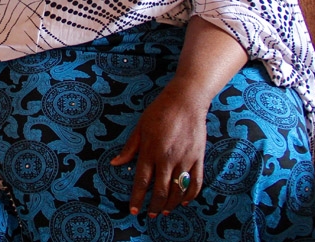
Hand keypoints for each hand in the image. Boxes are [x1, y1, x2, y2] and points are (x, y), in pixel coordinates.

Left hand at [109, 80, 206, 216]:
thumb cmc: (159, 112)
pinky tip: (184, 201)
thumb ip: (129, 148)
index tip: (134, 210)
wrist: (186, 100)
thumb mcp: (140, 127)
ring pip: (178, 190)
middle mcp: (167, 158)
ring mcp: (185, 159)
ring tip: (165, 212)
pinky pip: (195, 182)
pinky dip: (190, 195)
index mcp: (150, 151)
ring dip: (171, 204)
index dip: (137, 198)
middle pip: (161, 190)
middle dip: (154, 206)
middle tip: (150, 215)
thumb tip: (116, 163)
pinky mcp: (198, 158)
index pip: (142, 181)